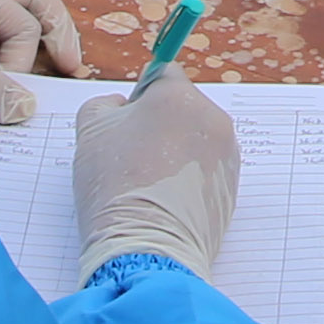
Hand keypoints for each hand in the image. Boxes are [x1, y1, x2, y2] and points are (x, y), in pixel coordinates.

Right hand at [72, 70, 239, 276]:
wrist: (147, 249)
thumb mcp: (89, 131)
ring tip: (150, 184)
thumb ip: (105, 104)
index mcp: (178, 97)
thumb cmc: (115, 187)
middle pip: (183, 107)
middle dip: (160, 125)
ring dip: (177, 151)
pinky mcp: (233, 187)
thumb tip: (124, 105)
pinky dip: (190, 178)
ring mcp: (227, 154)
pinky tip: (168, 201)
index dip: (141, 95)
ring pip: (197, 139)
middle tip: (133, 158)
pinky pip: (208, 169)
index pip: (163, 74)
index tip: (127, 122)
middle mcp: (212, 118)